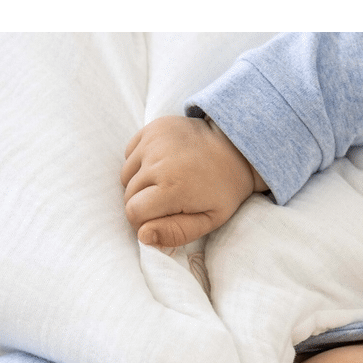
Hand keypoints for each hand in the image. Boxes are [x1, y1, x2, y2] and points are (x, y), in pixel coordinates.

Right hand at [120, 116, 267, 247]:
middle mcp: (159, 161)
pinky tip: (162, 165)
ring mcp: (154, 141)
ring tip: (165, 183)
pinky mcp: (153, 127)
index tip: (159, 220)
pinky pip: (130, 154)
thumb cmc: (223, 191)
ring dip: (139, 184)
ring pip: (126, 175)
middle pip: (128, 194)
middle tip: (166, 202)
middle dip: (142, 204)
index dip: (143, 222)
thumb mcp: (209, 220)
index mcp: (174, 187)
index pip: (134, 212)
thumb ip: (176, 233)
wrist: (235, 149)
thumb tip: (142, 236)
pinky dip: (140, 164)